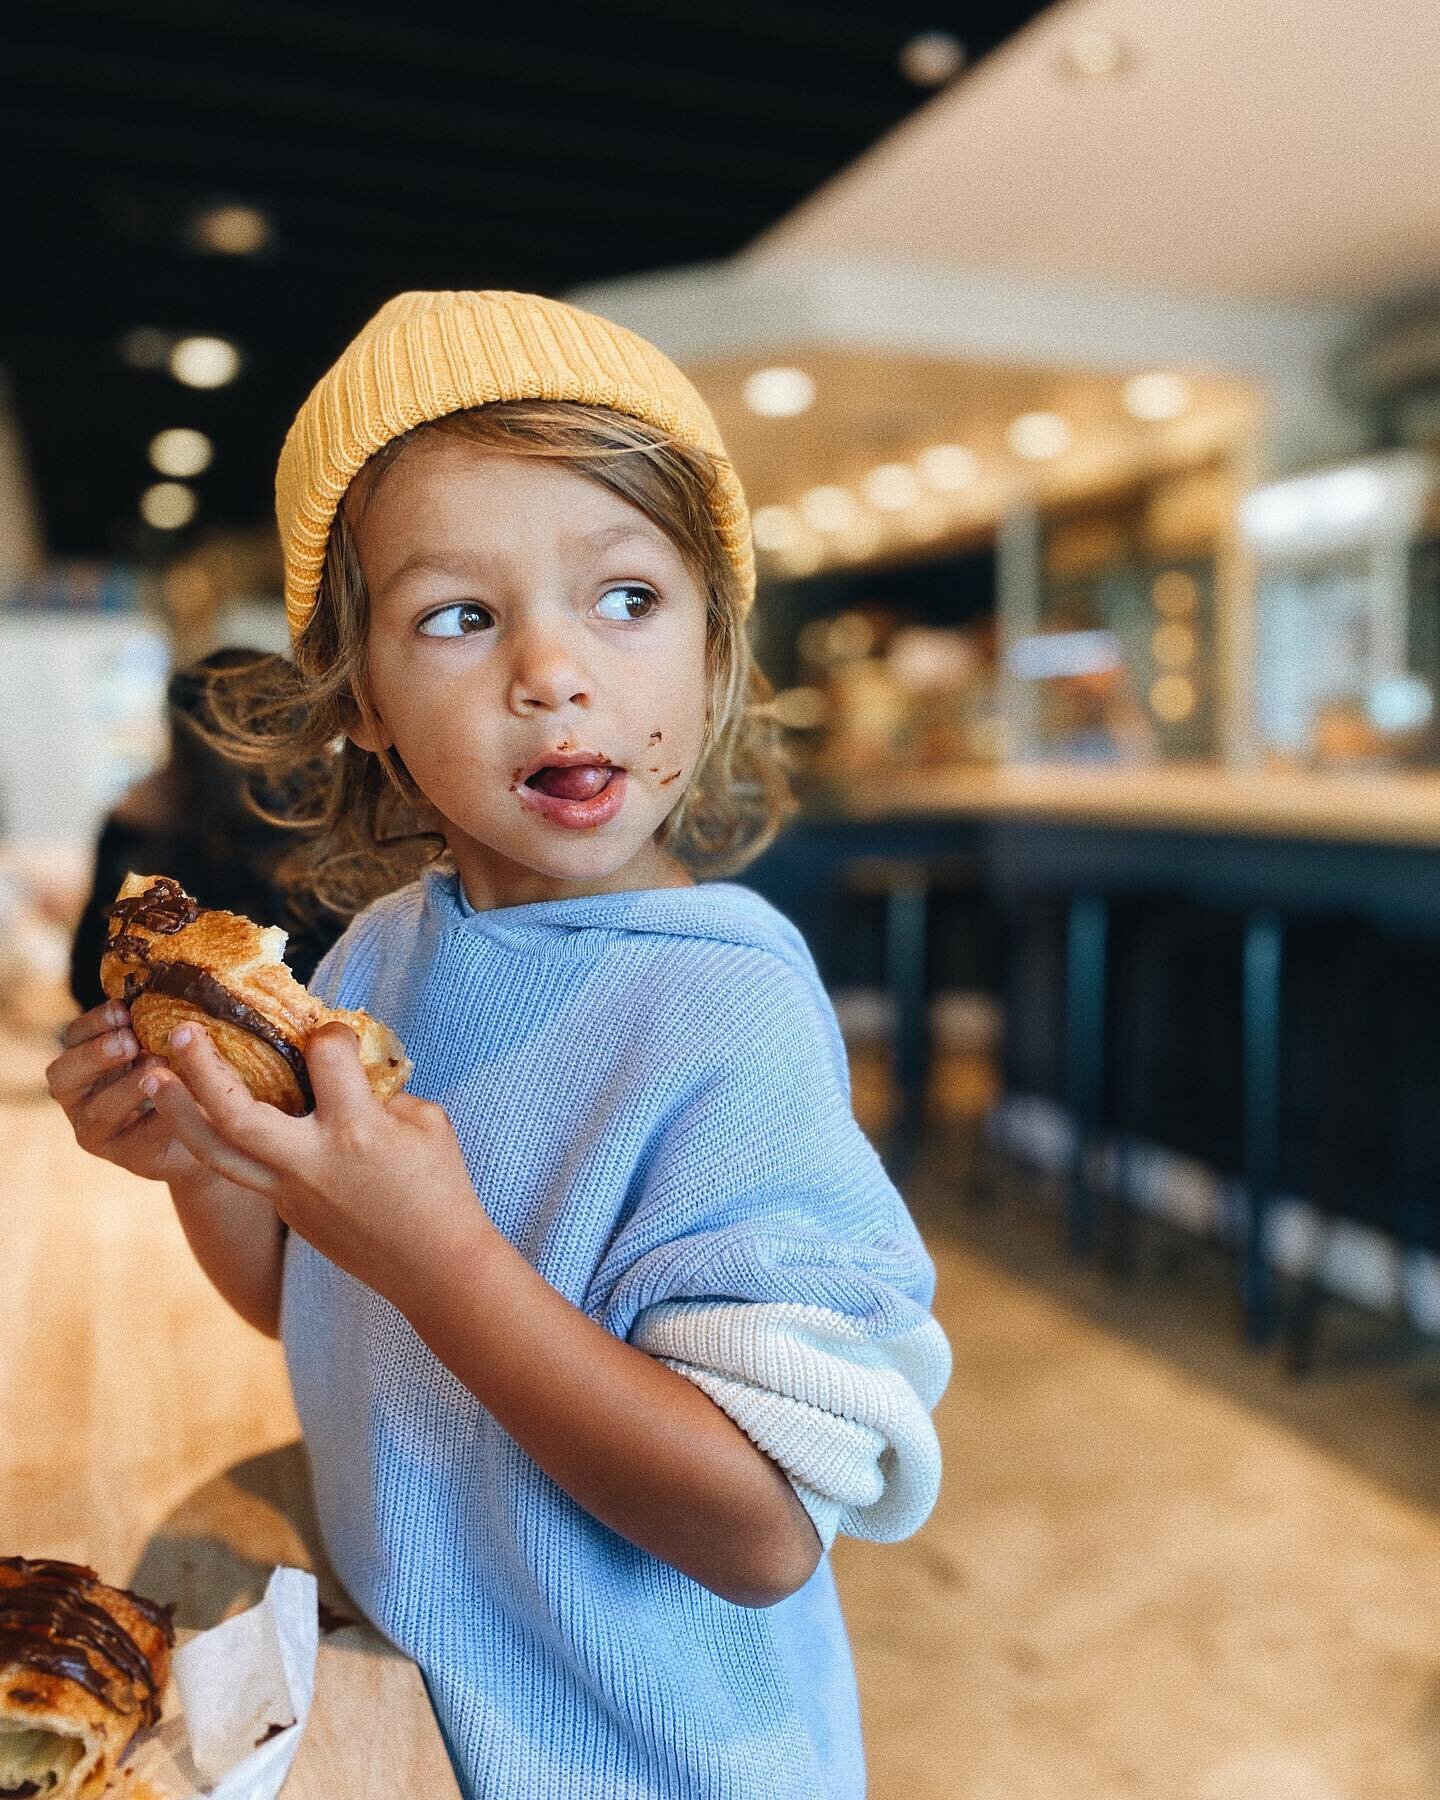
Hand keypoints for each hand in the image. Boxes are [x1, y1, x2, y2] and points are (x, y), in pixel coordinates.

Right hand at [46, 999, 207, 1187]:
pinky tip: (184, 1101)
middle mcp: (82, 1097)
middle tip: (129, 1042)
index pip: (73, 1038)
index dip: (94, 1023)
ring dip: (128, 1088)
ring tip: (158, 1068)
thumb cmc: (184, 1076)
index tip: (123, 1009)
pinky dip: (163, 1116)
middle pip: (64, 1075)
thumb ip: (161, 1028)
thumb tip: (176, 997)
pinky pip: (140, 1138)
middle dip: (95, 1055)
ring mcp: (99, 1131)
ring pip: (98, 1111)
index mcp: (86, 1063)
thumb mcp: (170, 1047)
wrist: (212, 1128)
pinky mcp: (128, 1157)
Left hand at [143, 1019, 486, 1300]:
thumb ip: (383, 1094)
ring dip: (178, 1113)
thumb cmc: (440, 1190)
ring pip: (215, 1152)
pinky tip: (205, 1117)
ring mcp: (291, 1192)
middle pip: (235, 1112)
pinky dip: (218, 1139)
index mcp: (356, 1130)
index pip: (326, 1057)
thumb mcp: (427, 1125)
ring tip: (152, 1080)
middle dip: (201, 1067)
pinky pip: (242, 1170)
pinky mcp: (287, 1210)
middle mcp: (311, 1161)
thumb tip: (351, 1074)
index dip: (330, 1032)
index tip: (333, 1030)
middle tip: (178, 1032)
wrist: (434, 1268)